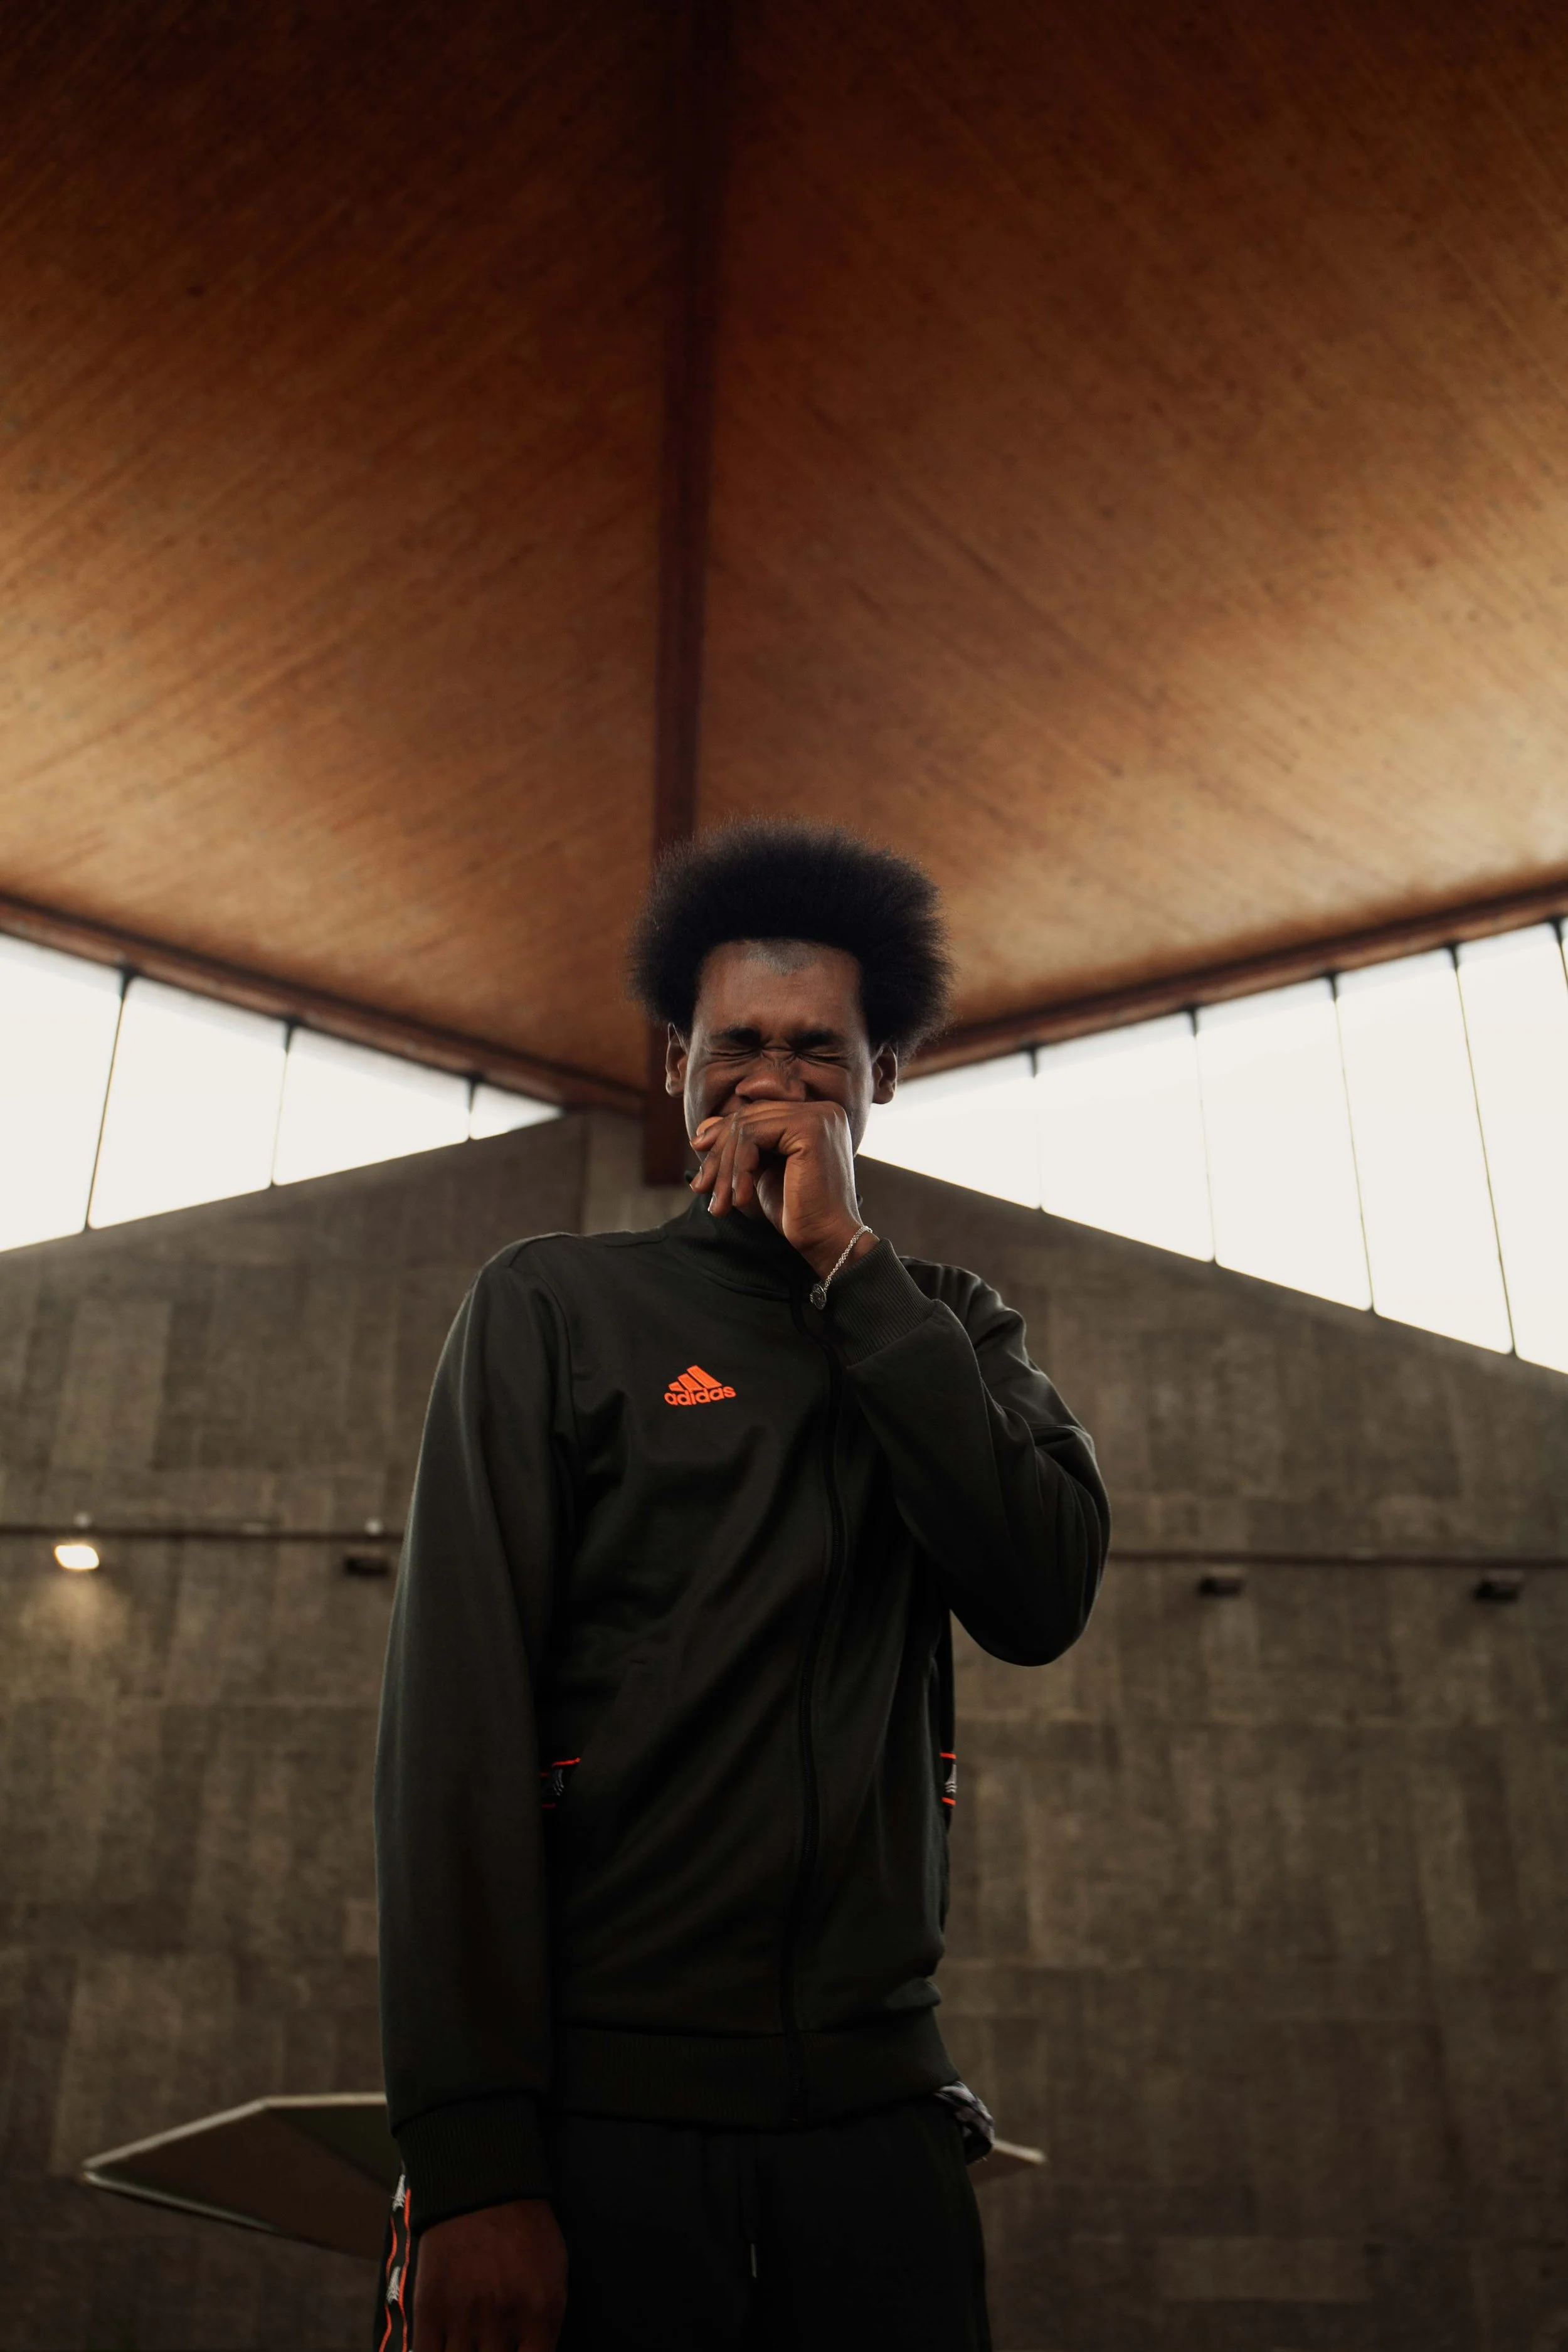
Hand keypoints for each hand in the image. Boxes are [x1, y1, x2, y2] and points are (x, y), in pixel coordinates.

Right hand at [412, 2199, 565, 2351]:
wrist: (482, 2187)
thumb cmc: (526, 2232)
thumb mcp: (555, 2277)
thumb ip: (545, 2328)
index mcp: (542, 2314)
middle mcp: (504, 2322)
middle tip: (491, 2346)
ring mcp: (464, 2319)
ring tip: (470, 2345)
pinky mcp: (429, 2311)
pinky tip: (442, 2349)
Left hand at [690, 1098, 876, 1280]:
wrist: (826, 1240)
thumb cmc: (798, 1211)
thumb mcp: (760, 1172)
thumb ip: (740, 1146)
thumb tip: (703, 1126)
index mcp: (815, 1116)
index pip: (757, 1115)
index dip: (722, 1135)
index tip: (700, 1161)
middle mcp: (822, 1109)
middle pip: (749, 1118)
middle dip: (719, 1155)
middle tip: (700, 1187)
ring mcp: (818, 1115)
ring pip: (747, 1127)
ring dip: (725, 1167)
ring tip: (720, 1203)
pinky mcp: (810, 1128)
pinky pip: (754, 1136)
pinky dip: (739, 1169)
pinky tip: (740, 1200)